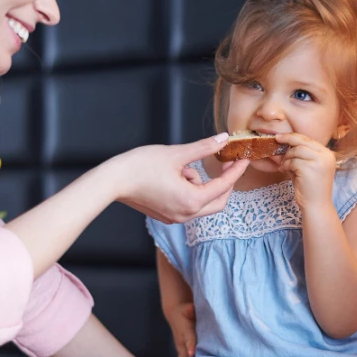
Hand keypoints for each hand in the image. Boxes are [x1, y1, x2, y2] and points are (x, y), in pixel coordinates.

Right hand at [113, 134, 248, 222]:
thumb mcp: (176, 154)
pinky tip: (175, 175)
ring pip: (202, 202)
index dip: (236, 171)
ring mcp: (176, 218)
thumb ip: (204, 148)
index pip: (223, 186)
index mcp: (192, 200)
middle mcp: (186, 215)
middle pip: (218, 201)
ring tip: (181, 166)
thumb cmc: (140, 167)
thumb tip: (223, 139)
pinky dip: (190, 189)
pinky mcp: (166, 215)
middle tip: (224, 163)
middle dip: (224, 182)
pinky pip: (188, 204)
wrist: (112, 181)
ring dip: (201, 183)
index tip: (243, 158)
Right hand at [165, 302, 196, 356]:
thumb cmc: (184, 311)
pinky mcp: (182, 353)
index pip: (188, 339)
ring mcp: (181, 349)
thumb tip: (191, 307)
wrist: (175, 314)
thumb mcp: (187, 307)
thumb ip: (190, 309)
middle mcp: (181, 343)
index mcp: (185, 331)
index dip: (190, 346)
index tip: (192, 354)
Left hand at [275, 133, 336, 210]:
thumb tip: (287, 143)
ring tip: (284, 166)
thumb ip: (302, 155)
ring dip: (287, 158)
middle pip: (303, 141)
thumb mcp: (309, 167)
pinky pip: (292, 162)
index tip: (282, 137)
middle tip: (276, 139)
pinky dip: (286, 166)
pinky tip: (285, 171)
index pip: (309, 140)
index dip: (294, 137)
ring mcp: (319, 162)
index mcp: (328, 154)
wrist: (316, 205)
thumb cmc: (310, 188)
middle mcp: (326, 156)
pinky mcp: (309, 169)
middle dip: (288, 140)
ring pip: (296, 151)